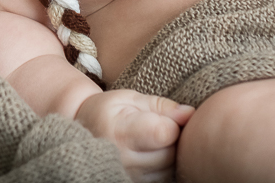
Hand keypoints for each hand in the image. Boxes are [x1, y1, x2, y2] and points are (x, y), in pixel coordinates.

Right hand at [75, 89, 194, 182]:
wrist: (84, 132)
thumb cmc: (109, 111)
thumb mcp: (131, 99)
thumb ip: (162, 106)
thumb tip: (190, 114)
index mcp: (120, 131)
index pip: (163, 133)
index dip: (174, 123)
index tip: (170, 116)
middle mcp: (122, 159)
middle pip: (170, 153)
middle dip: (173, 138)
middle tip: (159, 126)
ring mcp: (127, 176)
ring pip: (169, 168)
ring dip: (169, 153)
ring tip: (152, 140)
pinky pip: (163, 179)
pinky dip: (164, 167)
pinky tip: (151, 154)